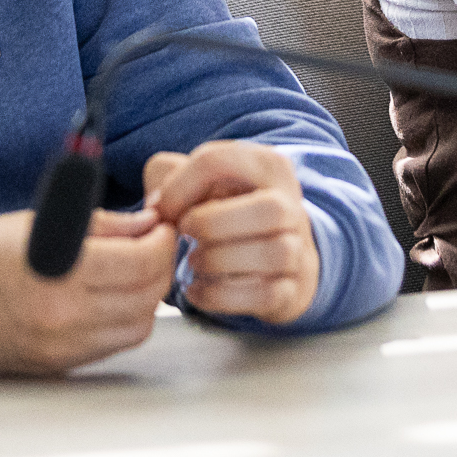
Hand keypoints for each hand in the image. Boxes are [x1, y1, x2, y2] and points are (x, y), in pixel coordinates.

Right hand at [0, 207, 176, 374]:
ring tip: (134, 271)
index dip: (162, 240)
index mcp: (62, 271)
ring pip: (138, 326)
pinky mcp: (59, 364)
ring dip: (147, 297)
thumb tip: (148, 224)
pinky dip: (124, 320)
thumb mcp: (41, 222)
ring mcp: (63, 346)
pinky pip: (112, 344)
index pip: (143, 262)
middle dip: (161, 265)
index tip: (161, 226)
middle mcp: (66, 316)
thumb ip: (103, 226)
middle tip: (155, 244)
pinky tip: (112, 297)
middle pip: (148, 296)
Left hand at [144, 140, 319, 324]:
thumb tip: (158, 207)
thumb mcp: (200, 180)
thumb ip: (167, 173)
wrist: (273, 255)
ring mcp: (298, 250)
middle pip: (269, 209)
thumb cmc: (227, 210)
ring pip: (274, 253)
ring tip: (193, 262)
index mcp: (267, 166)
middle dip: (212, 223)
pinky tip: (196, 290)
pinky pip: (264, 295)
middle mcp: (291, 205)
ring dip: (218, 260)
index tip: (162, 208)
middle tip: (185, 233)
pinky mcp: (291, 291)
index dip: (178, 186)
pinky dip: (220, 295)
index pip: (218, 161)